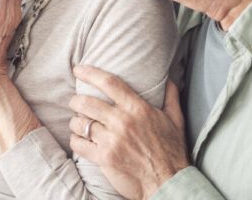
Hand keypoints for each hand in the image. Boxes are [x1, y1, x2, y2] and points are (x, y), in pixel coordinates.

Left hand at [69, 66, 189, 199]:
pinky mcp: (104, 158)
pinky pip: (78, 144)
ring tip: (79, 123)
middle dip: (75, 101)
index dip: (90, 73)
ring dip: (76, 122)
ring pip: (79, 123)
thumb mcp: (175, 119)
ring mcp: (111, 141)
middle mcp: (122, 122)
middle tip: (75, 103)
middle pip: (86, 102)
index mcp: (137, 108)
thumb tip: (169, 75)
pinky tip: (80, 140)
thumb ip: (170, 94)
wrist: (168, 182)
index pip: (109, 83)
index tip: (79, 69)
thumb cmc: (172, 151)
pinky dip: (76, 140)